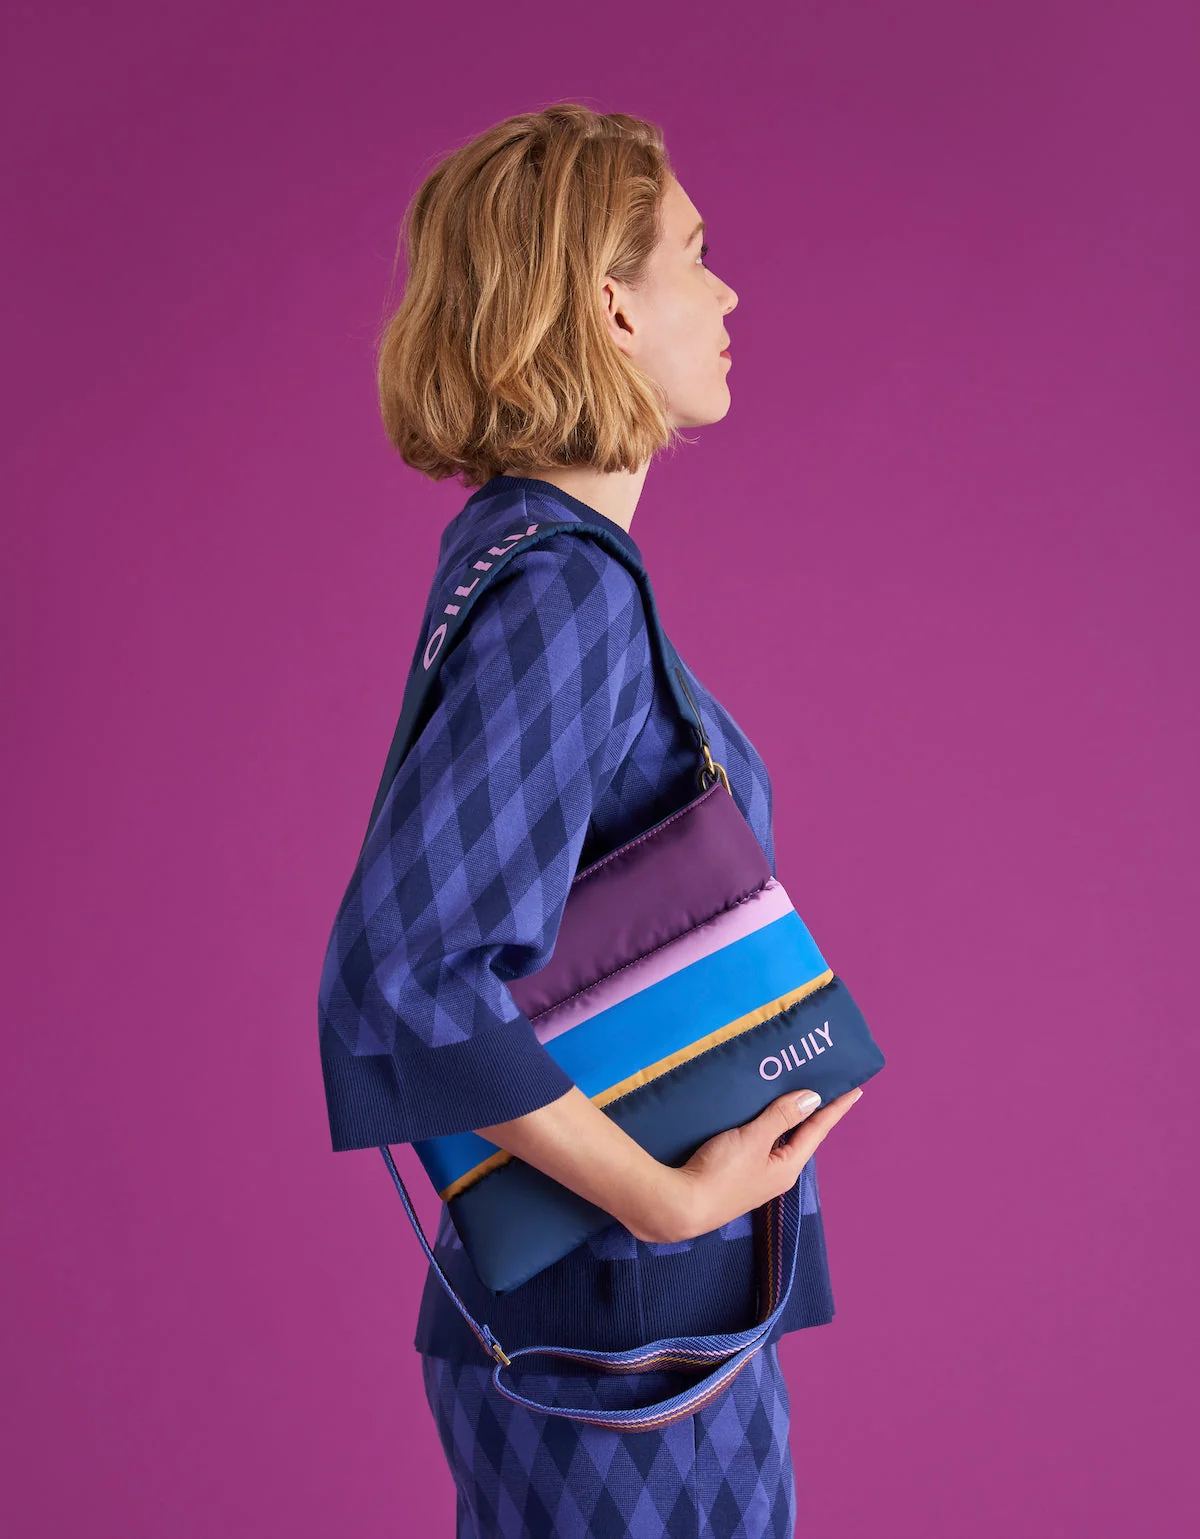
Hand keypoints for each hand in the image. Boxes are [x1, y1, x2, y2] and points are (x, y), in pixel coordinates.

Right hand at [653, 1087, 864, 1242]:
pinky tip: (757, 1116)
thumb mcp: (753, 1139)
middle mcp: (776, 1174)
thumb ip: (781, 1117)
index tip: (855, 1090)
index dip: (835, 1109)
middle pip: (801, 1136)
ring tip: (793, 1094)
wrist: (681, 1206)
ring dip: (787, 1118)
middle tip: (824, 1085)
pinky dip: (765, 1126)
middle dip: (812, 1112)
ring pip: (778, 1140)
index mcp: (787, 1167)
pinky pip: (759, 1143)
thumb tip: (812, 1099)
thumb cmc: (720, 1173)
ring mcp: (756, 1176)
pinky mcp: (736, 1174)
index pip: (817, 1131)